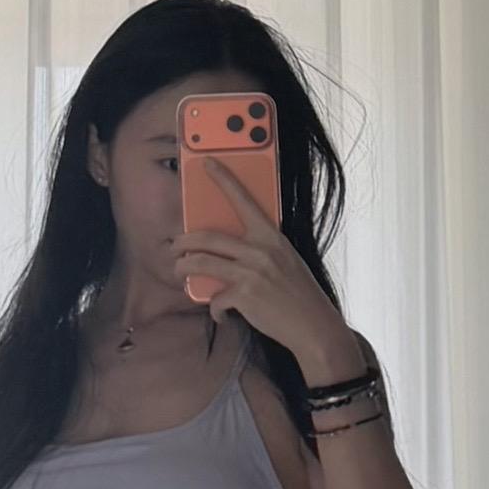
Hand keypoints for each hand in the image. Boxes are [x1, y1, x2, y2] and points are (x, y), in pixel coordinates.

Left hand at [172, 155, 360, 375]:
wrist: (313, 325)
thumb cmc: (298, 294)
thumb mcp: (285, 261)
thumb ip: (261, 250)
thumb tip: (229, 251)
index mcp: (271, 236)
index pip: (244, 200)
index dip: (223, 180)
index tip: (207, 163)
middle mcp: (260, 250)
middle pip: (208, 238)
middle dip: (183, 242)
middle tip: (174, 247)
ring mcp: (251, 272)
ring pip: (202, 263)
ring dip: (183, 268)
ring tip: (179, 271)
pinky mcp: (244, 295)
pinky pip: (215, 299)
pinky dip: (214, 309)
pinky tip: (221, 314)